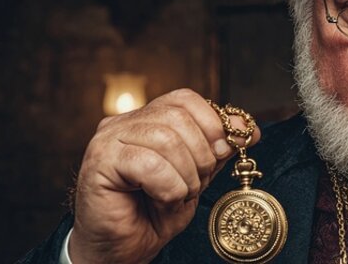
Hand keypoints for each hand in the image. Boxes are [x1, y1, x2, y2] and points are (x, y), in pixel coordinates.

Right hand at [68, 89, 259, 263]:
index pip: (184, 99)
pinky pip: (150, 164)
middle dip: (202, 154)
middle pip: (177, 117)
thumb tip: (247, 128)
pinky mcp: (100, 162)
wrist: (123, 250)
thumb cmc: (153, 214)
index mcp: (145, 121)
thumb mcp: (196, 178)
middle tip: (199, 183)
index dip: (212, 122)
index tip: (228, 149)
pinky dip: (169, 187)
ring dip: (186, 175)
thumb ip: (216, 150)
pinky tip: (163, 201)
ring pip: (166, 139)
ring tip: (180, 195)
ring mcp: (108, 141)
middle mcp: (122, 124)